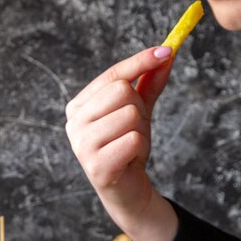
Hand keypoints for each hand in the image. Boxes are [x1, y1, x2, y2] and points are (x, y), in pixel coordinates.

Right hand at [66, 45, 177, 240]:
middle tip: (134, 129)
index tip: (166, 50)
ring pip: (130, 115)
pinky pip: (134, 140)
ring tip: (130, 146)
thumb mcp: (139, 112)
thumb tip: (164, 54)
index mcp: (78, 106)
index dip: (140, 62)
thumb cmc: (128, 149)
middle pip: (121, 91)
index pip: (112, 75)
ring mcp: (81, 145)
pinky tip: (130, 160)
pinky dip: (140, 148)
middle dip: (138, 108)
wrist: (128, 191)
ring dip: (140, 131)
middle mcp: (74, 123)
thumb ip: (148, 83)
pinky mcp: (96, 165)